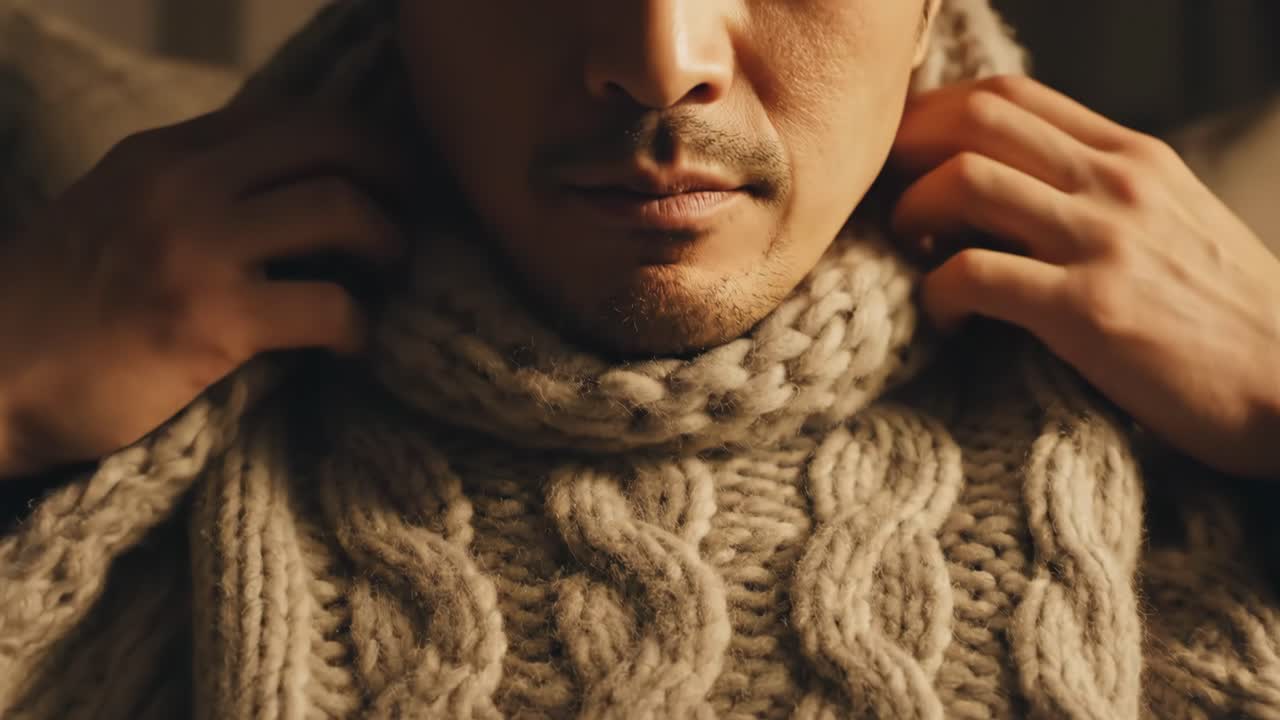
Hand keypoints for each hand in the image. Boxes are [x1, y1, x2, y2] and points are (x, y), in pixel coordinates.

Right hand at [0, 104, 406, 477]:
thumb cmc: (61, 304)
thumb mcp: (120, 209)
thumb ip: (196, 189)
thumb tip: (290, 193)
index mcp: (167, 152)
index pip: (292, 114)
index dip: (359, 141)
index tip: (386, 178)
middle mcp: (186, 182)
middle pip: (332, 140)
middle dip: (394, 174)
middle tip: (410, 218)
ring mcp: (198, 246)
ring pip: (342, 208)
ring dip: (389, 243)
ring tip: (392, 274)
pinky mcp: (211, 318)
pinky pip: (329, 305)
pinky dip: (360, 327)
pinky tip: (355, 344)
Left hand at [890, 75, 1279, 478]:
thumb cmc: (1227, 316)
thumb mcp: (1173, 220)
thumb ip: (1101, 193)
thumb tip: (1016, 189)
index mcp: (1132, 157)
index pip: (1011, 96)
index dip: (935, 115)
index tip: (904, 154)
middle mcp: (1115, 183)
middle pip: (975, 119)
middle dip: (906, 149)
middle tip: (882, 196)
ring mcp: (1102, 242)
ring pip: (964, 181)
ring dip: (911, 213)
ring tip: (909, 252)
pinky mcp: (1089, 309)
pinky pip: (975, 275)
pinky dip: (936, 292)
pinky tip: (941, 318)